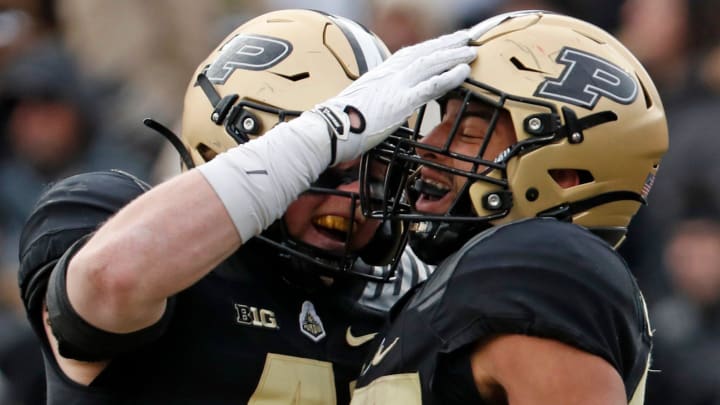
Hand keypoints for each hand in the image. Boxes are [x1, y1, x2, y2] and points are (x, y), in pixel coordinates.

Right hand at [312, 29, 477, 164]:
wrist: (328, 130)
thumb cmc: (343, 122)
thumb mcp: (365, 102)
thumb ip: (381, 97)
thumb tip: (387, 103)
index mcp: (383, 71)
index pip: (414, 53)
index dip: (435, 46)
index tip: (452, 42)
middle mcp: (390, 72)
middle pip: (426, 51)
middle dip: (450, 43)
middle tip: (472, 36)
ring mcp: (396, 84)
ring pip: (431, 63)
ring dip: (454, 55)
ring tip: (473, 49)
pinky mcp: (400, 101)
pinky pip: (430, 86)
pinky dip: (448, 77)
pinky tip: (464, 72)